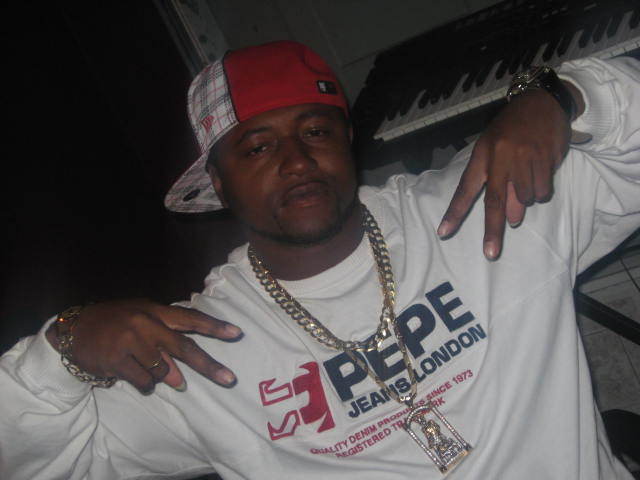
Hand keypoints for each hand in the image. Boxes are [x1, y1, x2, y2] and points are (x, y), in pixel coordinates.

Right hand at [46, 299, 242, 393]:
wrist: (75, 328)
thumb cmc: (116, 322)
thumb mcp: (141, 320)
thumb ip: (164, 342)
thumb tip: (179, 375)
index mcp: (155, 311)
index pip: (190, 319)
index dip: (214, 327)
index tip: (236, 333)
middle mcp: (146, 325)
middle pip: (184, 348)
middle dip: (209, 365)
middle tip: (229, 379)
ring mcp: (131, 342)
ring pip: (162, 371)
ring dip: (162, 377)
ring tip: (146, 366)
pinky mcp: (117, 360)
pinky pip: (143, 382)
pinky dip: (144, 384)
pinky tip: (133, 374)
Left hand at [437, 87, 577, 258]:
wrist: (541, 103)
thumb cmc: (512, 130)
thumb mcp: (495, 149)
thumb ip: (499, 184)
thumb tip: (510, 219)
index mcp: (482, 155)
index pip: (465, 188)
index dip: (455, 212)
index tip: (443, 232)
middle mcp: (500, 158)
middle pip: (495, 201)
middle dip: (492, 230)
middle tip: (491, 253)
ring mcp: (524, 159)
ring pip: (525, 199)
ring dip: (526, 199)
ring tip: (528, 176)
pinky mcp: (546, 159)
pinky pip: (543, 191)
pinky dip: (542, 190)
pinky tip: (541, 170)